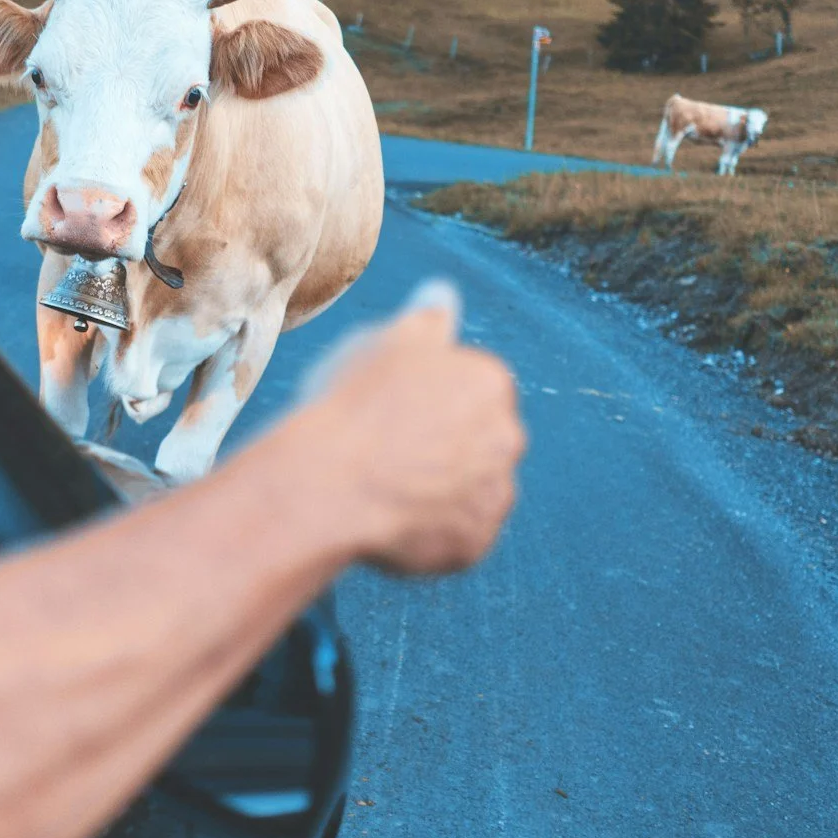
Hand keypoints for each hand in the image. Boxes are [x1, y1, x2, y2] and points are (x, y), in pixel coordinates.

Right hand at [290, 279, 523, 574]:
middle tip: (389, 450)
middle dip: (446, 445)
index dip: (429, 400)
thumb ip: (426, 319)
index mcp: (490, 382)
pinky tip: (390, 518)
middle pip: (480, 439)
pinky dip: (432, 529)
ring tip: (385, 487)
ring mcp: (494, 495)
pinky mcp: (475, 544)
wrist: (330, 486)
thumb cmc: (351, 407)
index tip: (394, 411)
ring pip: (471, 488)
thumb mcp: (384, 344)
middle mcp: (508, 437)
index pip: (472, 388)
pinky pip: (457, 534)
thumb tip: (443, 293)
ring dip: (442, 488)